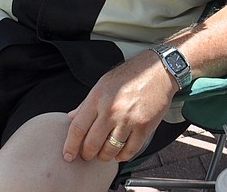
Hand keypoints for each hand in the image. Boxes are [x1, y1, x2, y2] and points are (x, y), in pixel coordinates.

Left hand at [62, 50, 177, 163]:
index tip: (68, 155)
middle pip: (92, 143)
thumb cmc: (131, 75)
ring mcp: (128, 120)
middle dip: (87, 154)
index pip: (78, 128)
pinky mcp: (144, 127)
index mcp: (98, 98)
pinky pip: (129, 151)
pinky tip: (120, 152)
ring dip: (104, 156)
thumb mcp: (104, 83)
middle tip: (87, 155)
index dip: (70, 145)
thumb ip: (87, 103)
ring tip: (104, 154)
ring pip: (110, 151)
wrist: (159, 71)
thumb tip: (72, 118)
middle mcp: (111, 110)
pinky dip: (122, 155)